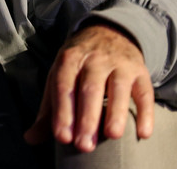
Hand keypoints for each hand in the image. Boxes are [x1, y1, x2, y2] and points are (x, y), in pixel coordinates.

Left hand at [23, 22, 154, 152]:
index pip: (64, 86)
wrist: (109, 32)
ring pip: (119, 89)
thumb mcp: (60, 77)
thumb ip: (49, 110)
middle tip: (84, 145)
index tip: (62, 137)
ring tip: (112, 136)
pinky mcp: (140, 72)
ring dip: (116, 113)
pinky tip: (143, 134)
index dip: (63, 112)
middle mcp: (95, 59)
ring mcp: (120, 64)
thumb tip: (30, 138)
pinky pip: (145, 93)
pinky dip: (146, 113)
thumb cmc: (80, 64)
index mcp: (70, 59)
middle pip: (90, 89)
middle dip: (87, 118)